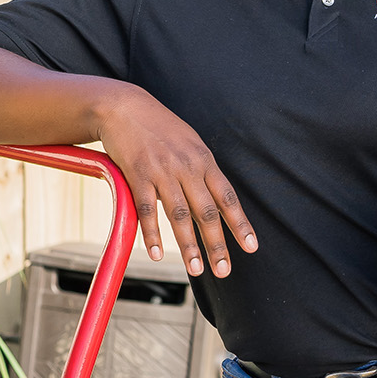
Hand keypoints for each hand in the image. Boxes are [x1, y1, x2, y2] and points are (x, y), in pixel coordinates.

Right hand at [93, 88, 256, 277]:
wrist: (124, 106)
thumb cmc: (159, 127)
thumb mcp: (190, 143)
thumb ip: (202, 170)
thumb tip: (215, 198)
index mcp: (204, 161)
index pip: (227, 197)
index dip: (240, 224)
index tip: (251, 247)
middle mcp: (187, 168)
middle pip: (206, 212)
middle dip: (217, 244)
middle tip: (223, 271)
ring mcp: (162, 172)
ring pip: (179, 215)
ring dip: (188, 245)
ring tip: (195, 269)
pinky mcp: (137, 175)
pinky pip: (147, 209)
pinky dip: (152, 233)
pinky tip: (157, 253)